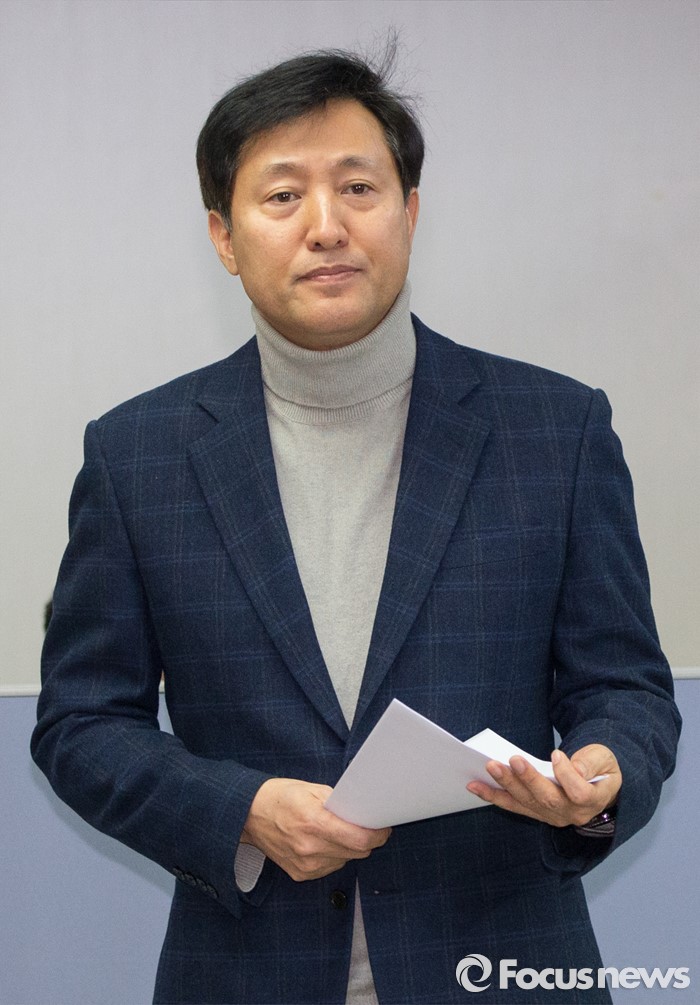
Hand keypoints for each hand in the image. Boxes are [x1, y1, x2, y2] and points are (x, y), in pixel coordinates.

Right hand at [241, 777, 391, 881]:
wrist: (248, 815)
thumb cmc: (280, 797)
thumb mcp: (311, 789)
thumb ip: (339, 802)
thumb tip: (363, 812)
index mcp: (314, 822)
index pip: (360, 839)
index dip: (378, 834)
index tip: (382, 827)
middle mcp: (310, 848)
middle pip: (358, 852)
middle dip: (366, 839)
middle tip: (363, 825)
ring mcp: (306, 865)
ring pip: (346, 861)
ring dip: (349, 848)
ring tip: (336, 831)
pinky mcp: (301, 875)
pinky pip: (331, 867)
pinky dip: (334, 856)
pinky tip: (322, 842)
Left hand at [467, 744, 621, 828]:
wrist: (599, 788)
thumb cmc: (601, 770)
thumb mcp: (605, 759)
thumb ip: (591, 763)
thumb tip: (572, 766)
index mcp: (593, 800)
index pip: (579, 792)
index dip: (567, 775)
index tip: (556, 755)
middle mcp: (571, 813)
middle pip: (547, 798)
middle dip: (528, 779)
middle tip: (512, 759)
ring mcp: (552, 816)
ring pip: (527, 802)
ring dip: (507, 784)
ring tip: (490, 767)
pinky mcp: (536, 813)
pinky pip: (513, 805)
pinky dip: (493, 795)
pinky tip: (476, 785)